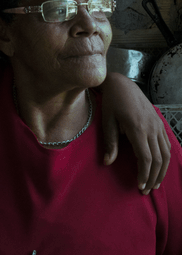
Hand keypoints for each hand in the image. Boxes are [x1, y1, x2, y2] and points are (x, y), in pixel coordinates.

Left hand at [101, 72, 170, 193]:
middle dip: (153, 178)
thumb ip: (110, 142)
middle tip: (146, 190)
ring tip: (155, 184)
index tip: (139, 186)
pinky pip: (166, 144)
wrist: (122, 84)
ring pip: (166, 153)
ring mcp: (158, 124)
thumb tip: (107, 162)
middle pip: (159, 159)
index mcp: (137, 128)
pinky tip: (160, 167)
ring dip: (162, 171)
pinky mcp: (160, 122)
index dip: (144, 174)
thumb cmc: (112, 102)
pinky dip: (165, 158)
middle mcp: (151, 128)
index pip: (146, 158)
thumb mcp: (107, 121)